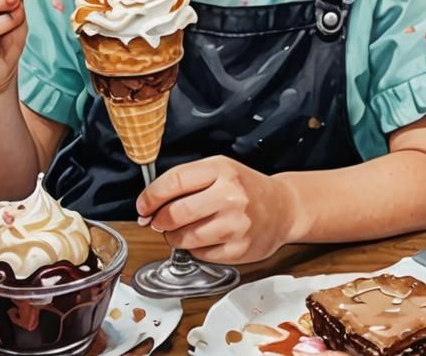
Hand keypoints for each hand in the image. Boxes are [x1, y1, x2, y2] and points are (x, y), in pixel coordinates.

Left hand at [136, 156, 300, 263]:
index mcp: (222, 170)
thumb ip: (186, 182)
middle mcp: (230, 196)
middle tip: (158, 221)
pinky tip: (205, 238)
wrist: (283, 208)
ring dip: (174, 237)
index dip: (151, 196)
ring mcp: (235, 224)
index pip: (175, 181)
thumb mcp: (220, 170)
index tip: (143, 206)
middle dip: (159, 221)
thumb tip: (149, 205)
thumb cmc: (247, 188)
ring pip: (185, 237)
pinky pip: (200, 254)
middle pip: (176, 213)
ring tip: (182, 230)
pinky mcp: (238, 250)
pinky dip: (195, 249)